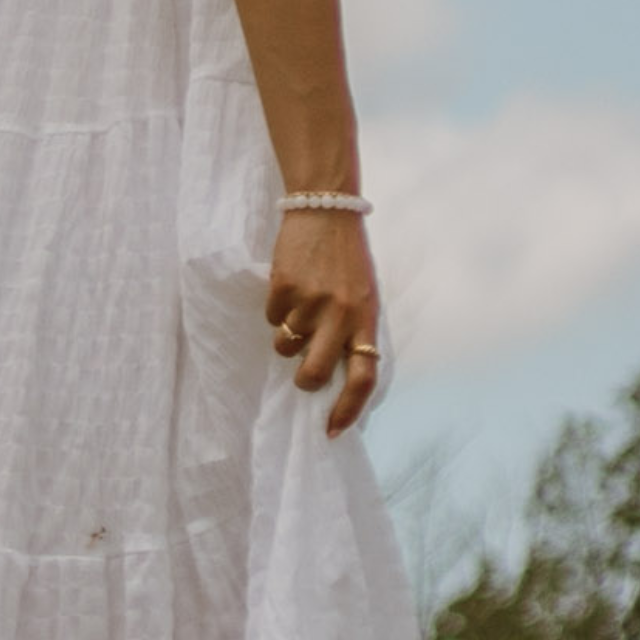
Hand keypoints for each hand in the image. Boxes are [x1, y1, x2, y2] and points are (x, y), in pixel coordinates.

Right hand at [266, 207, 387, 434]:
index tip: (332, 430)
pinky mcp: (284, 287)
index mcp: (367, 318)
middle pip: (313, 374)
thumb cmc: (347, 258)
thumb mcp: (364, 295)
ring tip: (301, 305)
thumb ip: (355, 331)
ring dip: (288, 336)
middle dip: (303, 381)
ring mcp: (311, 302)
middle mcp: (342, 315)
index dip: (348, 408)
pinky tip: (291, 285)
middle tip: (302, 370)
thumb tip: (338, 375)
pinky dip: (277, 308)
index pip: (364, 376)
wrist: (327, 209)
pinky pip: (271, 317)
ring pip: (285, 346)